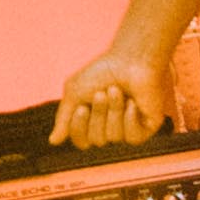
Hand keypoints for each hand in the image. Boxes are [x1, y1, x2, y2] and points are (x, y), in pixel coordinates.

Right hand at [57, 35, 174, 148]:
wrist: (130, 58)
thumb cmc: (102, 71)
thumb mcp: (74, 92)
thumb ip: (64, 118)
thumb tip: (53, 141)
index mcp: (92, 121)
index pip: (81, 141)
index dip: (78, 127)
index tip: (82, 107)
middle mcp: (110, 127)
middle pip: (97, 140)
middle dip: (98, 115)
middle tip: (102, 93)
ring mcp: (128, 128)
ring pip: (115, 137)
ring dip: (114, 111)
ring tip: (118, 90)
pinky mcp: (146, 127)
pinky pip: (133, 138)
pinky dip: (129, 117)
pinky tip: (132, 102)